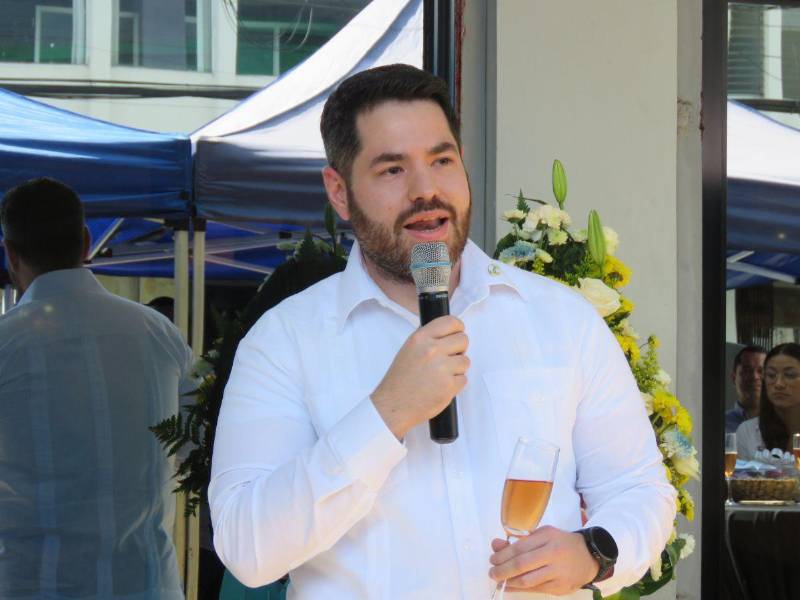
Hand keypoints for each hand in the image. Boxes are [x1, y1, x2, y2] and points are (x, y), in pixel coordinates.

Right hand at [371, 315, 468, 438]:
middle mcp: (432, 350)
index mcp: (421, 338)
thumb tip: (448, 334)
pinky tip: (441, 386)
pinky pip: (463, 379)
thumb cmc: (400, 379)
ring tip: (441, 375)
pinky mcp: (449, 385)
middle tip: (448, 358)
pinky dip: (456, 384)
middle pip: (463, 340)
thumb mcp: (409, 349)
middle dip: (459, 349)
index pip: (451, 322)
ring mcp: (442, 368)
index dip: (458, 328)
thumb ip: (428, 339)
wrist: (394, 405)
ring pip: (465, 361)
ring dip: (457, 368)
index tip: (457, 334)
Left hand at [488, 526, 598, 594]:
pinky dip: (521, 589)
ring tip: (499, 580)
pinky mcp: (561, 587)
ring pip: (528, 580)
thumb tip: (495, 545)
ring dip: (510, 582)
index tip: (492, 559)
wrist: (589, 556)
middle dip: (502, 570)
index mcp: (547, 537)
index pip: (520, 548)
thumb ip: (519, 541)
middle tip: (492, 573)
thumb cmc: (561, 543)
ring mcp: (558, 572)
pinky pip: (536, 589)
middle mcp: (553, 554)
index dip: (502, 555)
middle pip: (522, 564)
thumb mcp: (542, 535)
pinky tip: (511, 586)